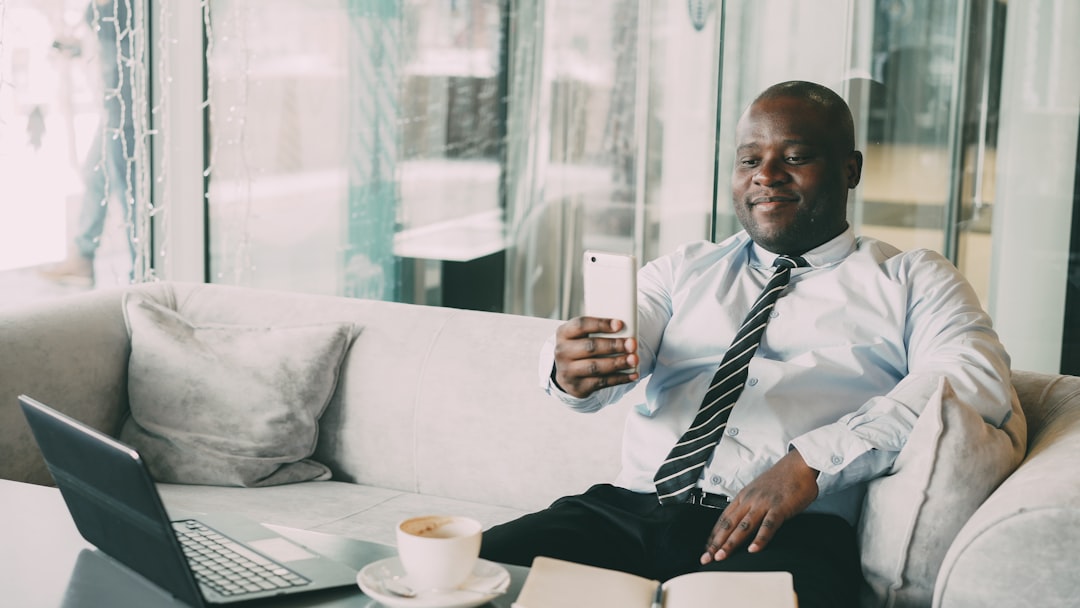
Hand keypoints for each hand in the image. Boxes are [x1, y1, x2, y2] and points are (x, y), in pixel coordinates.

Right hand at [552, 316, 637, 398]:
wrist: (567, 372)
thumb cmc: (581, 347)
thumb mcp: (582, 335)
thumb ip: (598, 331)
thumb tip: (626, 331)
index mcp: (564, 333)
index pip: (581, 325)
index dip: (601, 324)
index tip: (620, 324)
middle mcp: (562, 352)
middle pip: (590, 347)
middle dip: (614, 345)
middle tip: (632, 344)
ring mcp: (568, 371)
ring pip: (595, 367)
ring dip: (618, 363)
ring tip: (634, 360)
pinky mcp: (577, 386)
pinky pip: (601, 382)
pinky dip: (619, 378)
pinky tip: (632, 375)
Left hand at [700, 449, 818, 563]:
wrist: (798, 464)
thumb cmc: (781, 479)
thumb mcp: (758, 491)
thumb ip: (750, 505)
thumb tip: (743, 521)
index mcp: (743, 497)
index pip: (723, 519)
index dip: (713, 535)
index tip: (706, 549)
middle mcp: (749, 500)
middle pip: (728, 524)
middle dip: (715, 543)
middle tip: (706, 558)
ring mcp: (763, 504)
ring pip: (743, 526)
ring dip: (731, 542)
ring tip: (721, 556)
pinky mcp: (779, 507)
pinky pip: (768, 525)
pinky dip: (760, 538)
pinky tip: (754, 550)